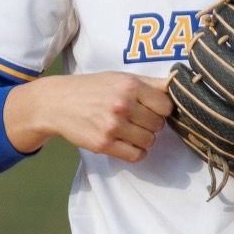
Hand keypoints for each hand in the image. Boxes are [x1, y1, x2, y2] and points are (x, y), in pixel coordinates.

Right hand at [4, 71, 171, 161]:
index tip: (152, 109)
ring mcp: (113, 126)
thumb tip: (178, 84)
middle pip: (159, 125)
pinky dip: (136, 153)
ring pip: (150, 141)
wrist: (56, 102)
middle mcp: (123, 105)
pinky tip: (127, 144)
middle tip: (136, 120)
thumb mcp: (119, 78)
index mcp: (130, 85)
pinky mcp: (104, 144)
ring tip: (129, 131)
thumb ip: (149, 84)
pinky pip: (136, 155)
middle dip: (151, 124)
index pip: (167, 105)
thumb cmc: (92, 89)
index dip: (162, 109)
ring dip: (144, 139)